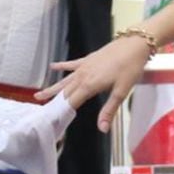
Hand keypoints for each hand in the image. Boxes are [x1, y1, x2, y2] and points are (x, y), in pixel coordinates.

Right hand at [36, 35, 151, 132]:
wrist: (134, 44)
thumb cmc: (130, 67)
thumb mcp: (121, 92)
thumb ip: (109, 111)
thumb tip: (102, 129)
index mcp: (89, 85)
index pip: (70, 103)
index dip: (61, 113)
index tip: (52, 122)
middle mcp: (83, 76)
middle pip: (65, 93)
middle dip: (53, 104)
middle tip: (43, 114)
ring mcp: (84, 66)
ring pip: (65, 80)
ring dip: (52, 88)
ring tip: (39, 95)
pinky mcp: (88, 59)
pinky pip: (71, 64)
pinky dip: (61, 66)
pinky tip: (52, 67)